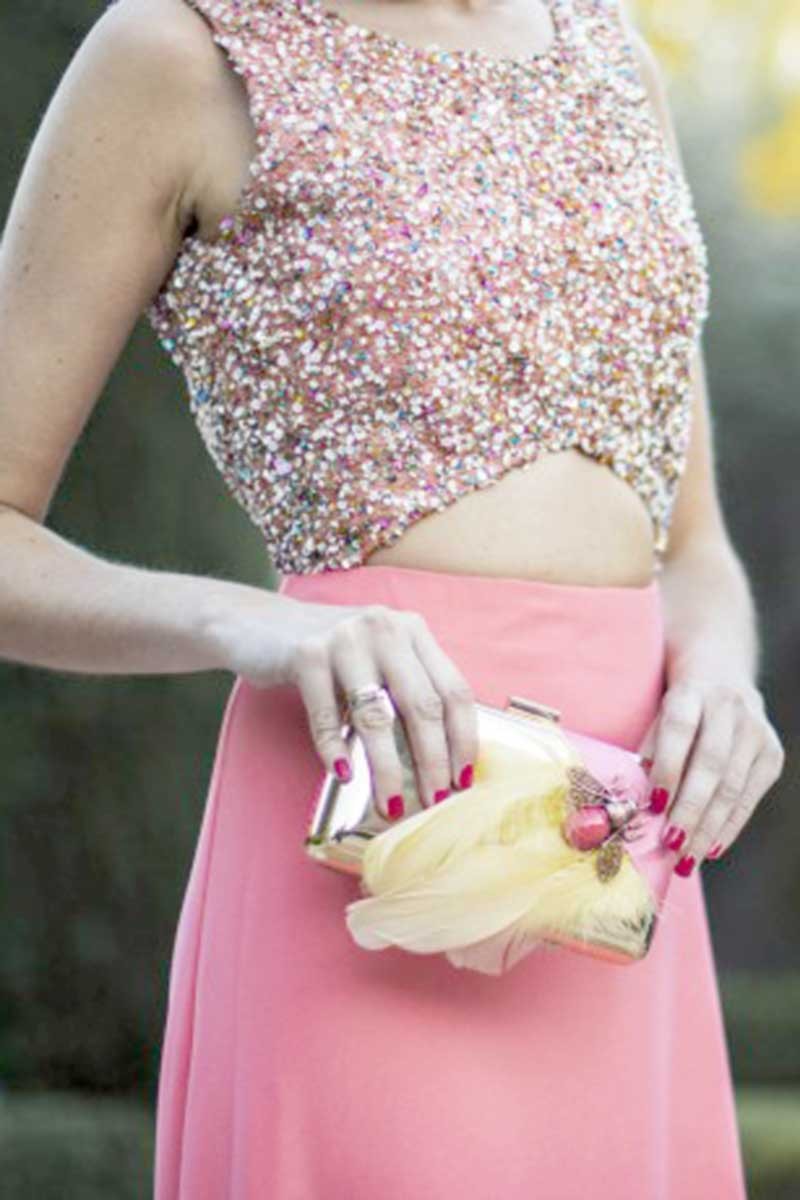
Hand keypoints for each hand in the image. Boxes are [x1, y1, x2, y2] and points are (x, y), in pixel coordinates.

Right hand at [213, 594, 479, 821]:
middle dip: (432, 761)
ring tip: (391, 802)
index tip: (462, 780)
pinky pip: (326, 716)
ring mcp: (345, 639)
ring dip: (388, 767)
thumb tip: (440, 760)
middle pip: (422, 704)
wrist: (259, 625)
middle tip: (434, 801)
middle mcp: (384, 628)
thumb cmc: (329, 654)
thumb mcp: (377, 659)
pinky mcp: (306, 654)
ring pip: (376, 715)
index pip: (453, 689)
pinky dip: (335, 750)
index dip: (462, 738)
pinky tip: (344, 774)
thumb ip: (407, 690)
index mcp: (412, 631)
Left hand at [637, 674, 785, 874]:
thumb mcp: (657, 716)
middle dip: (689, 809)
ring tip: (687, 859)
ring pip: (733, 786)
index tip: (653, 806)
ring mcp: (755, 729)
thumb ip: (649, 752)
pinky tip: (712, 849)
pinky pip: (750, 797)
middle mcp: (728, 707)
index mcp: (691, 692)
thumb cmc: (678, 707)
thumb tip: (635, 801)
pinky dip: (730, 826)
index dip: (667, 769)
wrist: (722, 674)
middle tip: (670, 844)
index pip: (679, 731)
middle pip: (710, 764)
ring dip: (708, 828)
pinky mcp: (772, 752)